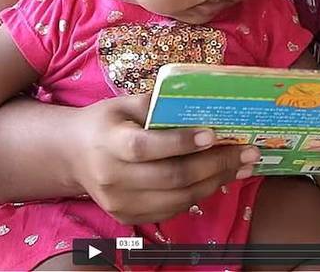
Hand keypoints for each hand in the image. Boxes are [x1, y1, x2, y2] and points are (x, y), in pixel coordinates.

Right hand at [68, 94, 259, 223]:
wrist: (73, 154)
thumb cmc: (105, 123)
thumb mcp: (125, 104)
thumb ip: (159, 104)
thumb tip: (204, 103)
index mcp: (110, 143)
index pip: (146, 147)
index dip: (181, 143)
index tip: (213, 134)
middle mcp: (113, 177)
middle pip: (171, 177)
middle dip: (215, 165)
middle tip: (247, 152)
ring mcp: (120, 202)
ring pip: (178, 198)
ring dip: (216, 182)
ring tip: (244, 166)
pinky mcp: (128, 216)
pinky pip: (172, 210)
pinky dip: (200, 194)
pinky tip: (220, 178)